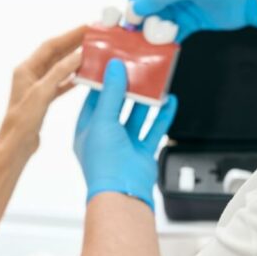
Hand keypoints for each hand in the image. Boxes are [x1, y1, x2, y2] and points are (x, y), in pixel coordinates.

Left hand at [0, 26, 84, 156]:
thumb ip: (59, 73)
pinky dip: (72, 78)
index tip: (86, 28)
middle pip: (55, 54)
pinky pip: (60, 83)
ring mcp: (37, 87)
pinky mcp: (43, 99)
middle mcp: (30, 75)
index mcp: (26, 69)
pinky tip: (85, 76)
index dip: (69, 35)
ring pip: (59, 68)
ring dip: (74, 60)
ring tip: (93, 52)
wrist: (16, 145)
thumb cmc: (22, 121)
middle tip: (94, 36)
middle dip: (74, 44)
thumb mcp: (41, 93)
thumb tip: (77, 55)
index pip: (50, 46)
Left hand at [74, 59, 177, 209]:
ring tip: (154, 81)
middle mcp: (104, 137)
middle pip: (116, 106)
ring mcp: (123, 144)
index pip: (93, 99)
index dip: (102, 81)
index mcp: (86, 129)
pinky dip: (162, 115)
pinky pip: (153, 129)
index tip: (112, 64)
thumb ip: (109, 93)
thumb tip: (113, 67)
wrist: (123, 192)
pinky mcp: (141, 152)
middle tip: (136, 68)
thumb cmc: (104, 162)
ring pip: (136, 116)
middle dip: (127, 88)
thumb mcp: (102, 120)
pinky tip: (169, 101)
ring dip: (145, 100)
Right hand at [129, 0, 256, 42]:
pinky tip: (165, 47)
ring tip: (153, 42)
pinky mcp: (190, 20)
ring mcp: (181, 4)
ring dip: (154, 32)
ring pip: (158, 20)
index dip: (133, 0)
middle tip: (140, 35)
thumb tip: (134, 10)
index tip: (131, 19)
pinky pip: (171, 32)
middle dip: (142, 20)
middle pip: (147, 5)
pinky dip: (167, 40)